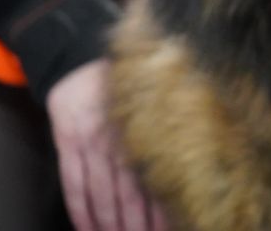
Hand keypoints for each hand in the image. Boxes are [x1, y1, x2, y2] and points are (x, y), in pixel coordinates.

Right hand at [46, 58, 167, 230]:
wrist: (84, 57)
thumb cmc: (131, 81)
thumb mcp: (157, 98)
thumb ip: (170, 129)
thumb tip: (204, 157)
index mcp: (147, 127)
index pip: (157, 177)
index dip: (165, 206)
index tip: (177, 224)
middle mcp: (119, 138)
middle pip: (130, 192)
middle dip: (139, 222)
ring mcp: (90, 142)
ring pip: (102, 192)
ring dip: (111, 222)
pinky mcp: (67, 142)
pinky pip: (73, 182)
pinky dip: (80, 209)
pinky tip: (87, 228)